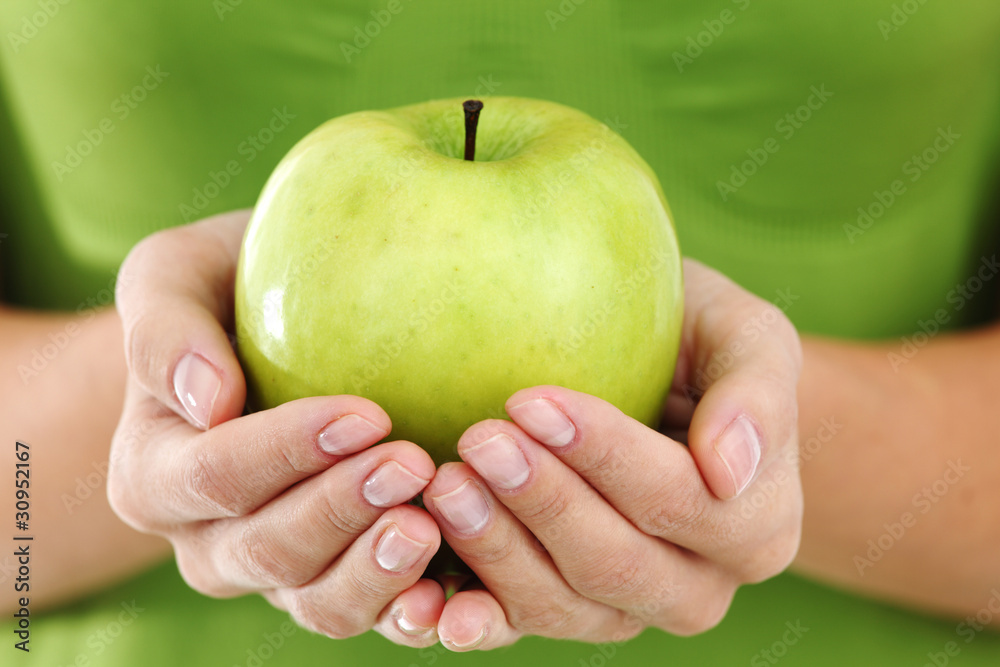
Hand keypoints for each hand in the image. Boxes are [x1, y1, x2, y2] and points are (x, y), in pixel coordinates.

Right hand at [108, 211, 446, 646]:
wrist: (265, 336)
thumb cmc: (225, 291)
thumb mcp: (174, 275)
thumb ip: (165, 329)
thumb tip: (207, 400)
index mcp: (155, 476)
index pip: (216, 475)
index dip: (287, 453)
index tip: (367, 415)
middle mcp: (211, 542)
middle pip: (270, 550)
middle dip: (343, 511)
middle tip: (413, 464)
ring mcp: (278, 574)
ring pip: (320, 603)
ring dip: (378, 571)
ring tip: (432, 525)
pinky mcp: (340, 582)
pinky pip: (374, 618)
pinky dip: (411, 615)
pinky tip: (453, 593)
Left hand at [422, 258, 803, 649]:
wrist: (664, 379)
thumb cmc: (701, 342)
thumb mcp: (748, 337)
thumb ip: (757, 395)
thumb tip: (728, 469)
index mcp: (756, 527)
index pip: (677, 500)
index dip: (603, 456)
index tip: (530, 399)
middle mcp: (696, 586)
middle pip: (614, 564)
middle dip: (542, 503)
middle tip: (478, 441)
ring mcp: (626, 609)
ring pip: (561, 607)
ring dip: (497, 550)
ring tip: (445, 486)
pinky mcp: (565, 610)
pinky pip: (518, 627)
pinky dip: (474, 617)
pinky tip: (429, 598)